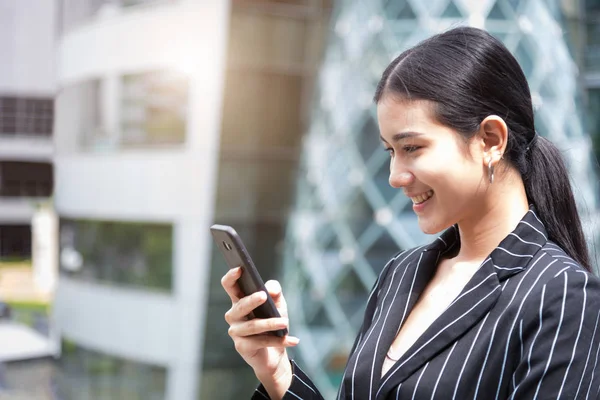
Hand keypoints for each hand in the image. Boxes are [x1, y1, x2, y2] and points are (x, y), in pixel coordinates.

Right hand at [221, 267, 299, 398]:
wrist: (275, 353)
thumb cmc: (273, 322)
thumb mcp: (278, 304)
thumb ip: (275, 292)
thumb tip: (270, 289)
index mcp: (239, 300)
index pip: (229, 285)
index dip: (231, 276)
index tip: (240, 268)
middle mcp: (233, 315)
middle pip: (240, 305)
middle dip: (251, 300)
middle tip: (263, 296)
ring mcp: (236, 332)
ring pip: (252, 326)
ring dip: (270, 323)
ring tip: (285, 323)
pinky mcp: (242, 347)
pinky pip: (261, 342)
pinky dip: (279, 341)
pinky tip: (292, 339)